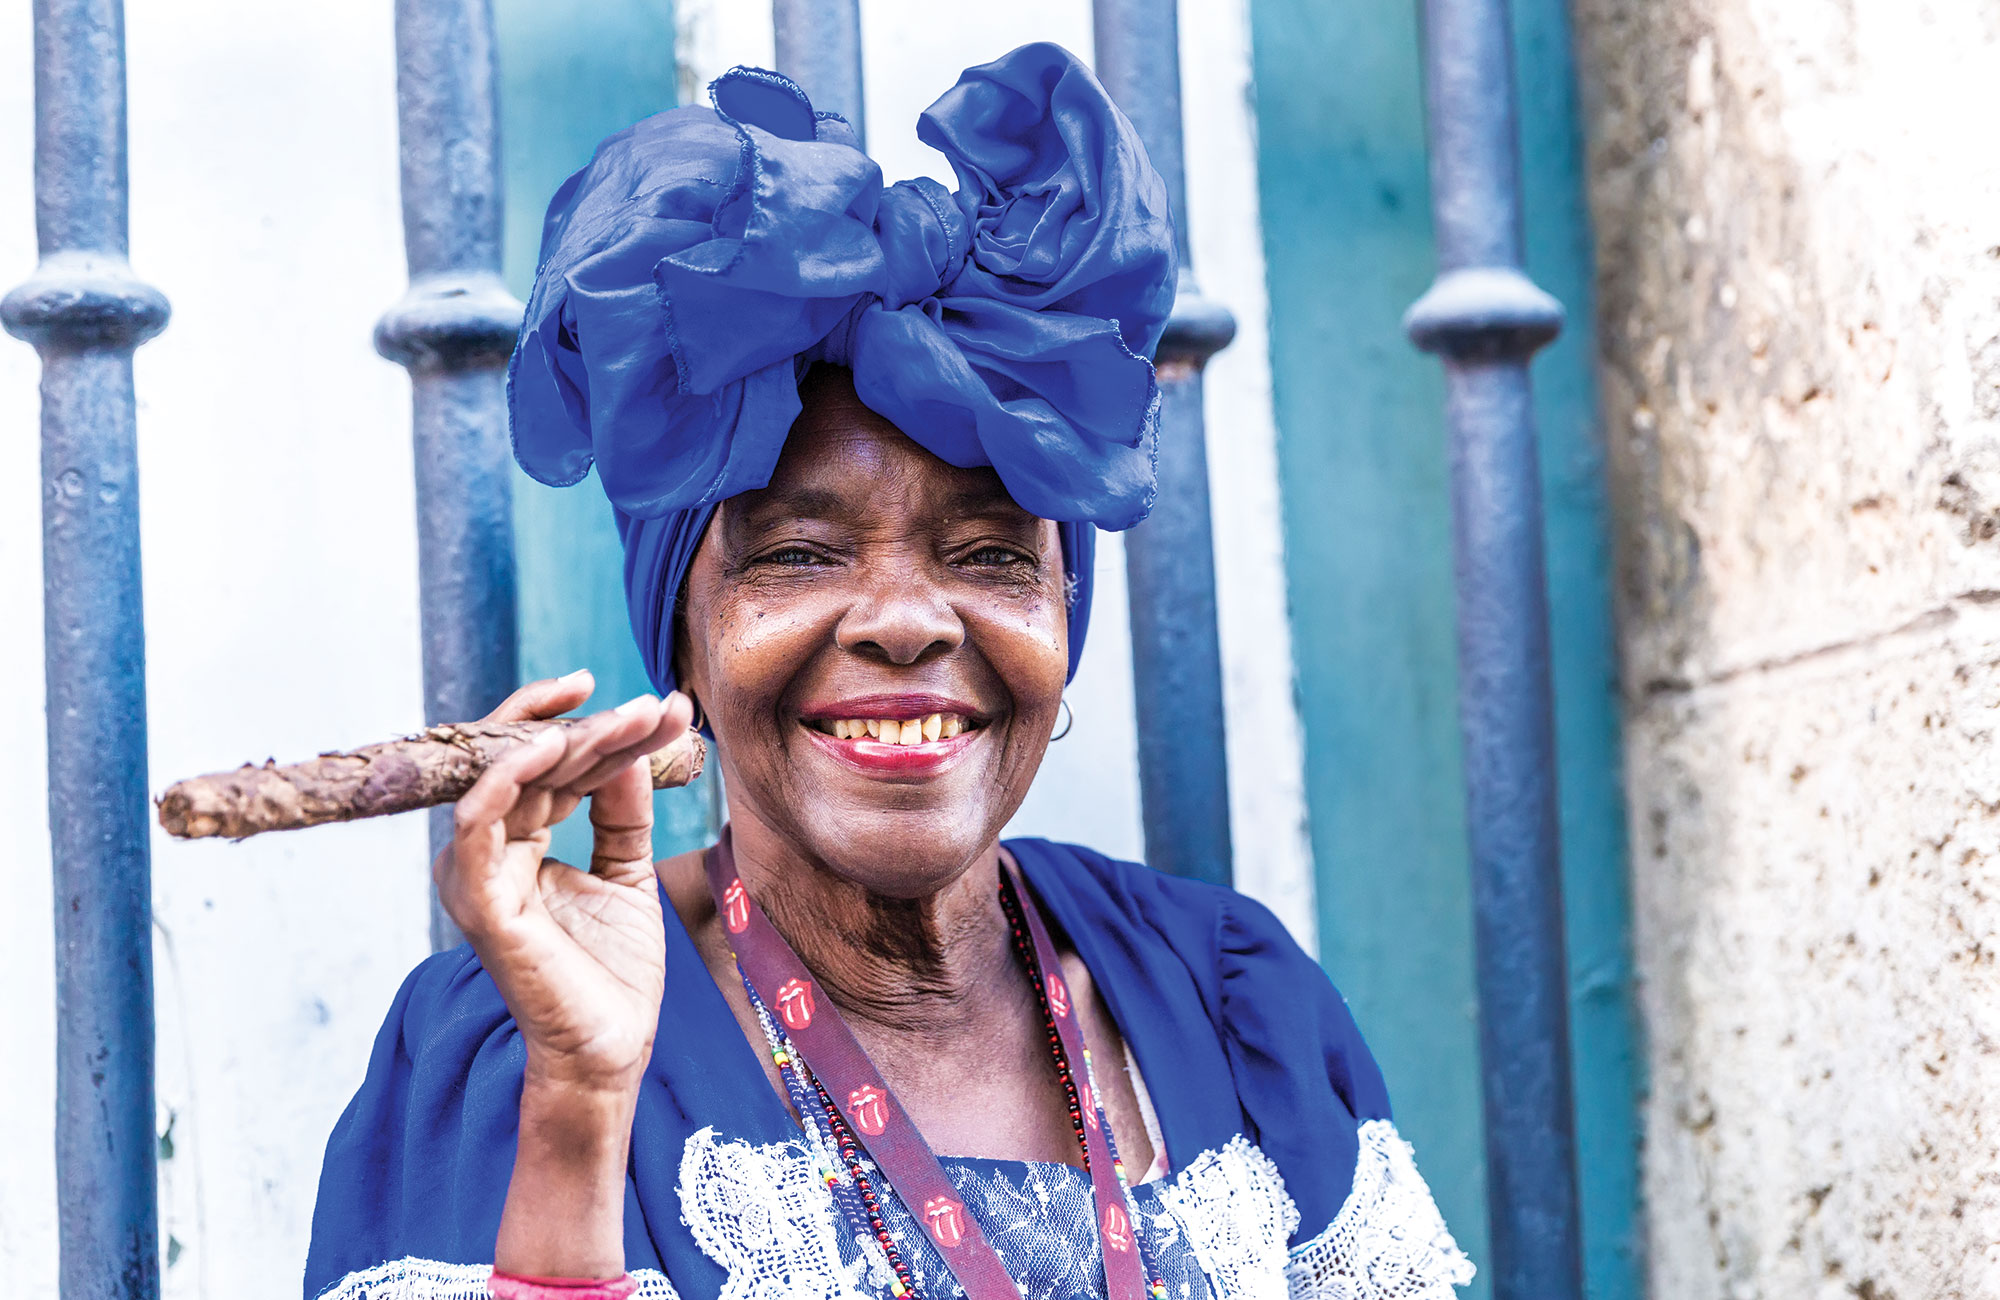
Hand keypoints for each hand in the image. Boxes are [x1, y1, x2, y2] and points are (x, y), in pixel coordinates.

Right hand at [435, 670, 691, 1091]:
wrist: (612, 1048)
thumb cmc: (613, 971)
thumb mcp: (628, 871)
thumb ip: (622, 812)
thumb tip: (629, 747)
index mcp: (518, 842)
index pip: (544, 764)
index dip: (590, 726)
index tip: (649, 702)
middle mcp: (489, 851)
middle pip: (529, 763)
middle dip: (593, 726)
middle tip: (655, 705)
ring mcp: (479, 875)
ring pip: (507, 779)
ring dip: (566, 739)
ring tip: (626, 718)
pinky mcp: (480, 902)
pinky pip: (478, 824)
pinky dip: (508, 778)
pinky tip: (550, 747)